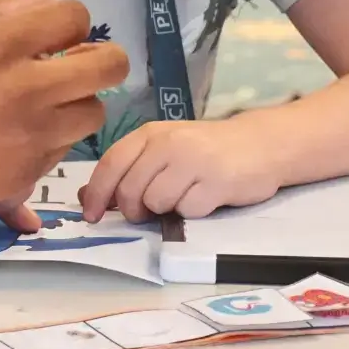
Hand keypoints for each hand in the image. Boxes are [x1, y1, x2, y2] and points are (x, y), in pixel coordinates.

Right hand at [0, 0, 124, 235]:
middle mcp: (26, 89)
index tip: (53, 33)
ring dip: (75, 103)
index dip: (69, 21)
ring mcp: (31, 136)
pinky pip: (63, 149)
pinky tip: (16, 138)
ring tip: (44, 106)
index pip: (74, 17)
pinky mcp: (27, 175)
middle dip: (97, 59)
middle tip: (70, 65)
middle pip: (109, 66)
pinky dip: (50, 139)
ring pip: (93, 112)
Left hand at [78, 119, 282, 220]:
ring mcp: (193, 161)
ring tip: (185, 195)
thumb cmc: (205, 150)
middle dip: (135, 209)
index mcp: (150, 133)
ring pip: (157, 203)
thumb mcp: (163, 150)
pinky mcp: (217, 182)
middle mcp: (168, 143)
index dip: (97, 193)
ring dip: (167, 209)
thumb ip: (130, 170)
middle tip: (151, 209)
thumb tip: (88, 197)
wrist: (260, 144)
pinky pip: (187, 211)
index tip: (91, 216)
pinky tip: (206, 197)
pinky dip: (193, 212)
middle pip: (130, 190)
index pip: (111, 163)